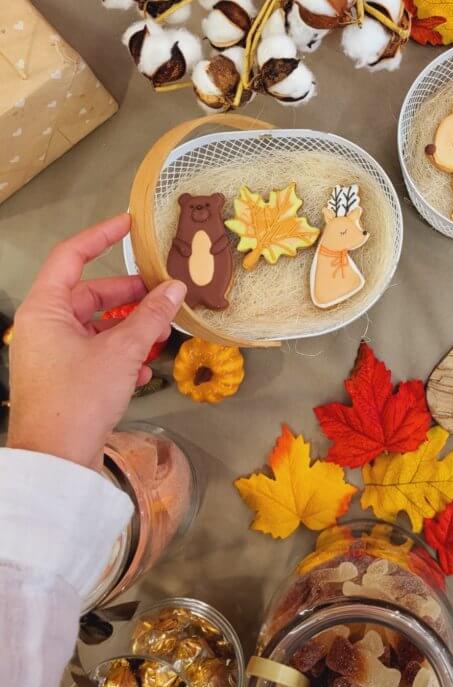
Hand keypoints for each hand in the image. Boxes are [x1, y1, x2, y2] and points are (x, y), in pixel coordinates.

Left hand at [8, 214, 186, 468]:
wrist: (56, 461)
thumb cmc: (79, 399)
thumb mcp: (122, 351)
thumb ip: (151, 316)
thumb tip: (175, 288)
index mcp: (46, 309)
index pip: (71, 256)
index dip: (101, 236)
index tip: (130, 224)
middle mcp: (44, 326)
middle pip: (90, 294)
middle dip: (129, 295)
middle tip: (163, 292)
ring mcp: (51, 353)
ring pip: (96, 325)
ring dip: (130, 327)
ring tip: (161, 333)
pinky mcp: (63, 378)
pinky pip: (94, 352)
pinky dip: (120, 353)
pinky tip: (143, 369)